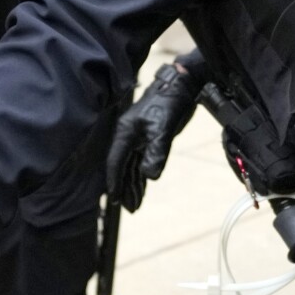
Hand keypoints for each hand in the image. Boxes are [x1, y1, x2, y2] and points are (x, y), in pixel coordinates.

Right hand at [105, 63, 200, 211]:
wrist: (181, 86)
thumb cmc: (168, 103)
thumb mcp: (163, 130)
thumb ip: (156, 153)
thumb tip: (149, 176)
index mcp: (125, 133)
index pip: (115, 162)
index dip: (114, 182)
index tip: (113, 199)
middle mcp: (129, 136)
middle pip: (122, 167)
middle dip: (125, 188)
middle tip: (129, 208)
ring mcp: (139, 137)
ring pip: (132, 165)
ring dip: (133, 184)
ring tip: (136, 203)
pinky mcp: (150, 138)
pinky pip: (141, 160)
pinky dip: (141, 174)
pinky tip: (143, 185)